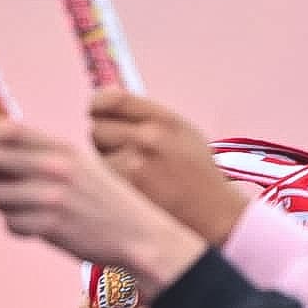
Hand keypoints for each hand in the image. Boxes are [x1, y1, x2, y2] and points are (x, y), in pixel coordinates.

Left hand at [0, 119, 205, 284]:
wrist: (137, 236)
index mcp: (63, 149)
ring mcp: (52, 198)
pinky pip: (10, 224)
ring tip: (27, 209)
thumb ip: (41, 155)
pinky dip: (17, 227)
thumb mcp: (79, 165)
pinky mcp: (49, 226)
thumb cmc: (103, 200)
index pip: (9, 131)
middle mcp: (56, 169)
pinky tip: (38, 228)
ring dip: (3, 204)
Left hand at [88, 91, 247, 246]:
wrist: (211, 210)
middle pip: (97, 128)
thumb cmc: (192, 168)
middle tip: (118, 149)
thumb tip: (104, 97)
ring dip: (104, 161)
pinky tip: (127, 186)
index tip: (95, 111)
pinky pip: (101, 178)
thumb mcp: (180, 131)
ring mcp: (136, 164)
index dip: (98, 104)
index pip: (113, 99)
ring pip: (96, 155)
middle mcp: (149, 138)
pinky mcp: (126, 189)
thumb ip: (144, 115)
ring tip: (129, 170)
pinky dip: (107, 181)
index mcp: (163, 119)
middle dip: (103, 137)